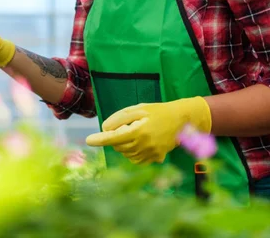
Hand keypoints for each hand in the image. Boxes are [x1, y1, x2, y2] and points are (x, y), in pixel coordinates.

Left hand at [85, 97, 211, 164]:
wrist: (182, 120)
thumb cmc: (158, 111)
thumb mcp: (139, 109)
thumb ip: (120, 118)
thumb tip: (105, 128)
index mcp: (139, 131)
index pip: (114, 138)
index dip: (99, 139)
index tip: (88, 140)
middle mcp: (144, 145)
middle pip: (119, 147)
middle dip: (116, 138)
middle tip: (124, 127)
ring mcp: (151, 154)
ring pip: (127, 155)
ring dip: (124, 146)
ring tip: (134, 133)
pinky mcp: (156, 159)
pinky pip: (137, 160)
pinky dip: (132, 153)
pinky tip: (139, 143)